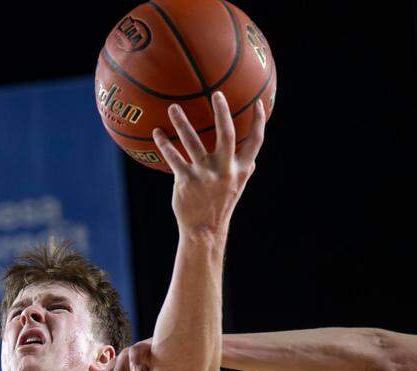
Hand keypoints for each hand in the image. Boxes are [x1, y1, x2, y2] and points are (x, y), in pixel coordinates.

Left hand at [153, 91, 265, 236]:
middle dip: (222, 112)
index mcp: (241, 169)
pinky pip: (173, 157)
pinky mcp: (187, 181)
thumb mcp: (237, 187)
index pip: (255, 142)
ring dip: (182, 122)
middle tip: (216, 94)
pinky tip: (157, 133)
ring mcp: (205, 175)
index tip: (259, 104)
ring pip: (192, 142)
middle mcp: (225, 170)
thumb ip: (243, 169)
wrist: (204, 230)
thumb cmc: (220, 205)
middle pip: (227, 135)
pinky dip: (164, 143)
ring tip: (173, 107)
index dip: (260, 122)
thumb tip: (252, 157)